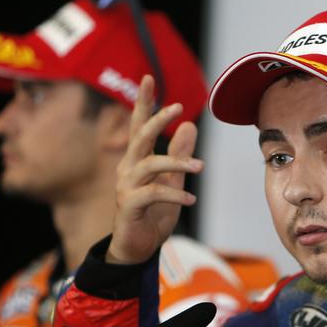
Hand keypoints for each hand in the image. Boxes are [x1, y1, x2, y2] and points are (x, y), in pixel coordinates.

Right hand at [107, 75, 203, 264]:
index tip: (149, 77)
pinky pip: (153, 194)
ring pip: (149, 164)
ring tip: (200, 168)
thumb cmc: (153, 214)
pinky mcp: (129, 206)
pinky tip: (191, 201)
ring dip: (177, 163)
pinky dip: (174, 196)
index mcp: (137, 160)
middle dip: (158, 119)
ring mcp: (126, 187)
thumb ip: (180, 156)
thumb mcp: (173, 182)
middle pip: (140, 137)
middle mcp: (128, 169)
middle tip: (178, 106)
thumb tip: (189, 127)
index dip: (144, 102)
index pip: (139, 125)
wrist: (137, 248)